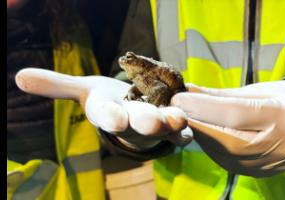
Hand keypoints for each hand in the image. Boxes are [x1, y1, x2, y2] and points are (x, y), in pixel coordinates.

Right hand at [15, 68, 192, 149]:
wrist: (132, 109)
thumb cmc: (109, 100)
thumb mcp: (84, 90)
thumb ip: (56, 85)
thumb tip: (20, 77)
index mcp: (110, 112)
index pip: (106, 115)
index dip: (109, 117)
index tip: (114, 119)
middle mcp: (132, 121)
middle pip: (137, 122)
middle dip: (144, 122)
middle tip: (152, 122)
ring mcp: (154, 124)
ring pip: (164, 126)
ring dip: (171, 124)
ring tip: (178, 119)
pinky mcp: (172, 123)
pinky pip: (182, 128)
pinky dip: (187, 126)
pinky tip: (193, 121)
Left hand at [171, 80, 284, 176]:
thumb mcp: (258, 90)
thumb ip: (222, 95)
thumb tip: (189, 91)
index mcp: (283, 116)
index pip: (234, 114)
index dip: (202, 107)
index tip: (178, 99)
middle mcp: (280, 145)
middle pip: (225, 139)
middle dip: (196, 123)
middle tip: (178, 111)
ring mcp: (271, 164)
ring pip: (223, 154)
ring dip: (200, 136)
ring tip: (188, 120)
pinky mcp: (261, 173)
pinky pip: (227, 162)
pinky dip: (211, 147)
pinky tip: (203, 134)